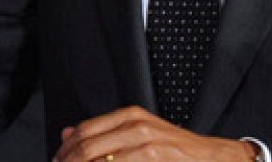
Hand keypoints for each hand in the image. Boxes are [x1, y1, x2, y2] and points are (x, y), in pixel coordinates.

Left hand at [55, 106, 253, 161]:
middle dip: (70, 161)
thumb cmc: (177, 150)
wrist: (213, 157)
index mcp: (129, 115)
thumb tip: (66, 135)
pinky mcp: (155, 156)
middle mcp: (135, 124)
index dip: (66, 151)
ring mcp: (146, 142)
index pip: (84, 131)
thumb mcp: (139, 134)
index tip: (57, 161)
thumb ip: (104, 133)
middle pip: (87, 147)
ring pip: (100, 159)